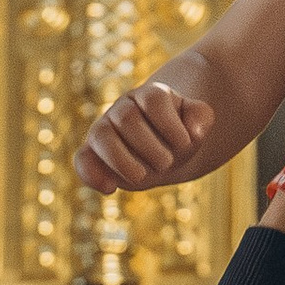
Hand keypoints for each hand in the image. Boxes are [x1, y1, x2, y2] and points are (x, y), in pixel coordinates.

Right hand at [76, 79, 217, 193]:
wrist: (164, 152)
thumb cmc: (180, 135)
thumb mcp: (197, 124)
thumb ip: (201, 118)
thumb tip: (194, 132)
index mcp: (151, 96)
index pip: (154, 99)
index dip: (170, 124)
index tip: (185, 144)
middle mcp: (124, 108)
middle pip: (127, 117)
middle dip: (149, 145)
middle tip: (167, 164)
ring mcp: (105, 129)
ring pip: (101, 135)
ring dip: (121, 159)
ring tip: (142, 177)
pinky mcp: (94, 153)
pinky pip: (82, 159)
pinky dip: (91, 174)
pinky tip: (109, 189)